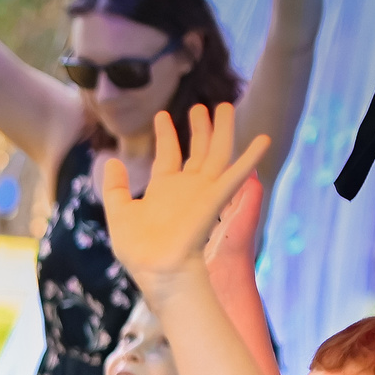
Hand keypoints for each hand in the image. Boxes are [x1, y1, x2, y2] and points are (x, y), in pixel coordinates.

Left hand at [98, 103, 270, 289]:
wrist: (156, 268)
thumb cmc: (138, 249)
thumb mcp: (119, 213)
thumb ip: (115, 187)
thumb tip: (111, 160)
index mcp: (163, 189)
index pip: (168, 155)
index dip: (166, 135)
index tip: (162, 115)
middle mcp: (186, 188)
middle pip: (198, 150)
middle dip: (200, 128)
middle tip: (201, 106)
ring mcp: (203, 192)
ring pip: (217, 153)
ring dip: (223, 130)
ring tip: (225, 106)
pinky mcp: (215, 198)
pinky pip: (236, 174)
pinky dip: (251, 157)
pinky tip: (263, 139)